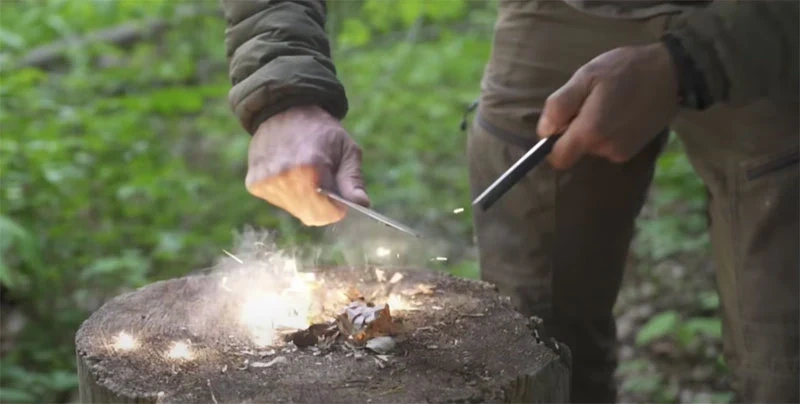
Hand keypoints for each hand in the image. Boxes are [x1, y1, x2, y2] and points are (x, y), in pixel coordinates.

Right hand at [245, 105, 368, 225]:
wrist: (284, 109)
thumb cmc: (321, 130)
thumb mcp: (346, 149)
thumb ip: (353, 179)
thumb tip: (362, 204)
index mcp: (311, 168)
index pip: (329, 213)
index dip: (338, 207)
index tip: (340, 196)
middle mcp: (285, 177)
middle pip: (312, 215)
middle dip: (323, 206)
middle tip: (324, 182)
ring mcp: (267, 182)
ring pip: (297, 210)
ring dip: (306, 200)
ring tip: (306, 174)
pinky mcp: (255, 184)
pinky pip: (280, 202)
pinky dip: (289, 194)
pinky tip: (290, 173)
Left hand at [537, 43, 679, 168]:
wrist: (671, 72)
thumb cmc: (625, 69)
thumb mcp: (585, 77)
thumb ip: (559, 106)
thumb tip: (543, 132)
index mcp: (589, 133)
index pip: (557, 159)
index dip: (552, 143)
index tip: (560, 122)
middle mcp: (605, 150)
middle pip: (574, 150)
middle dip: (574, 130)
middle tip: (591, 101)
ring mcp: (621, 152)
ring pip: (591, 147)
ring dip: (592, 129)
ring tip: (608, 103)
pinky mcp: (634, 151)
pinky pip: (608, 145)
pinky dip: (608, 131)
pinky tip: (620, 111)